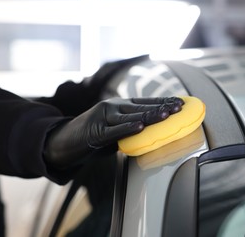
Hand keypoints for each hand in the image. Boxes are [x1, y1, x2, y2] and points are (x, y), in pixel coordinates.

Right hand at [44, 97, 183, 169]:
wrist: (64, 142)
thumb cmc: (93, 137)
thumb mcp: (116, 130)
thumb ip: (132, 129)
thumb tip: (151, 133)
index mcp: (119, 106)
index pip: (146, 102)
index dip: (163, 102)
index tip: (180, 103)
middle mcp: (113, 107)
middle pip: (142, 107)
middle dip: (163, 107)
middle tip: (180, 108)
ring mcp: (103, 117)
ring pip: (131, 117)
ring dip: (150, 116)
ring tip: (166, 114)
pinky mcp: (95, 131)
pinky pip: (114, 131)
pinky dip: (127, 129)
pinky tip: (140, 127)